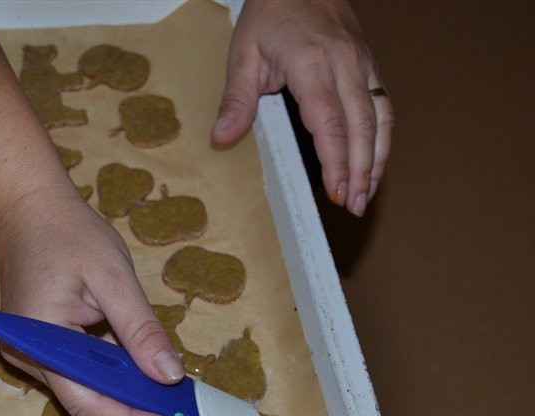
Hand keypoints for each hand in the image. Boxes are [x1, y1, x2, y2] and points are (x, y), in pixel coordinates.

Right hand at [0, 191, 183, 415]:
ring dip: (120, 387)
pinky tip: (135, 362)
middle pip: (81, 398)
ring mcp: (29, 351)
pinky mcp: (38, 345)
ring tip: (160, 384)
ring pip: (80, 387)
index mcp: (38, 336)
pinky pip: (75, 369)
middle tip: (171, 406)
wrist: (28, 208)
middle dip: (128, 406)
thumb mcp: (113, 276)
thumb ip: (140, 329)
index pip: (83, 398)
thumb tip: (169, 375)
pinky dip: (107, 369)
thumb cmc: (68, 232)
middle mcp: (26, 353)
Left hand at [211, 0, 393, 215]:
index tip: (335, 191)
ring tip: (367, 194)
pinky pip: (384, 105)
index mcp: (312, 63)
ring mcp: (363, 63)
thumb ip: (236, 99)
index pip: (329, 121)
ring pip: (380, 117)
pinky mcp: (370, 64)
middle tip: (354, 204)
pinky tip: (374, 163)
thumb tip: (222, 138)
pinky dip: (382, 138)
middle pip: (362, 126)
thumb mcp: (243, 53)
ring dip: (376, 159)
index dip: (335, 160)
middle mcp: (345, 64)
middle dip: (360, 170)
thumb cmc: (270, 12)